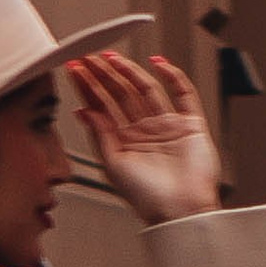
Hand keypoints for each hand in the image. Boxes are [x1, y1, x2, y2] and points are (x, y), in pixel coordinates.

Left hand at [68, 51, 222, 226]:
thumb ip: (100, 136)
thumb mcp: (113, 166)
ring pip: (147, 89)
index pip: (102, 106)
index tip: (75, 68)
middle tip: (88, 55)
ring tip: (112, 57)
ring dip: (130, 71)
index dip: (89, 86)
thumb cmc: (147, 198)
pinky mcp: (191, 125)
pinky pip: (183, 94)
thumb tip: (83, 110)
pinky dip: (173, 76)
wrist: (180, 211)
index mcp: (124, 142)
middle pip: (121, 94)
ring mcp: (167, 126)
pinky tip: (158, 62)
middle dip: (104, 74)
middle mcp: (144, 131)